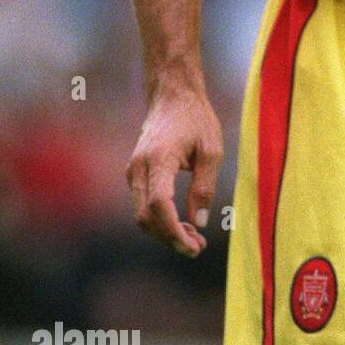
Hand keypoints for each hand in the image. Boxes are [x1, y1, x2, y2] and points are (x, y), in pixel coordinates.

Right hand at [127, 84, 222, 256]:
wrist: (173, 96)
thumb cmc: (196, 119)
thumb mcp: (211, 150)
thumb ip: (204, 187)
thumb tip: (198, 222)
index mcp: (159, 158)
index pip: (158, 205)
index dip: (172, 230)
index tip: (192, 246)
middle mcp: (139, 167)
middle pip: (146, 217)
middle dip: (170, 238)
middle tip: (198, 248)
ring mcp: (133, 171)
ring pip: (142, 214)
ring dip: (165, 232)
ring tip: (194, 239)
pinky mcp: (135, 174)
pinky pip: (143, 204)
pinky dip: (160, 219)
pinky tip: (182, 223)